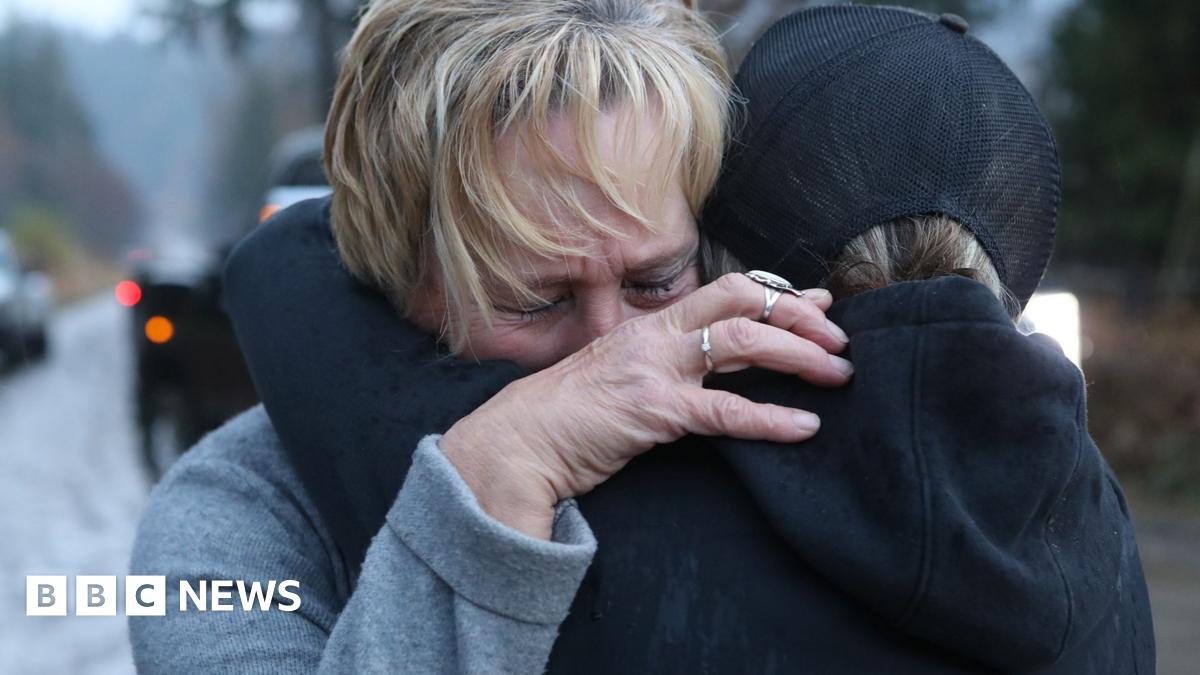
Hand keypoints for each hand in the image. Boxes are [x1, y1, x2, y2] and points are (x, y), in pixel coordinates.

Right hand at [440, 273, 852, 537]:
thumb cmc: (563, 413)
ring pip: (744, 345)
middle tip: (839, 338)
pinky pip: (726, 413)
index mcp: (648, 324)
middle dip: (799, 315)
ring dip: (800, 356)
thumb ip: (652, 354)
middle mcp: (656, 336)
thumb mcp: (610, 366)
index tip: (818, 303)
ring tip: (838, 374)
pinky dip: (771, 419)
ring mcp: (655, 370)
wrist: (517, 443)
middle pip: (743, 303)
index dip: (777, 294)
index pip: (725, 291)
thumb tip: (696, 359)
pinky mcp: (654, 412)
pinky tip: (805, 426)